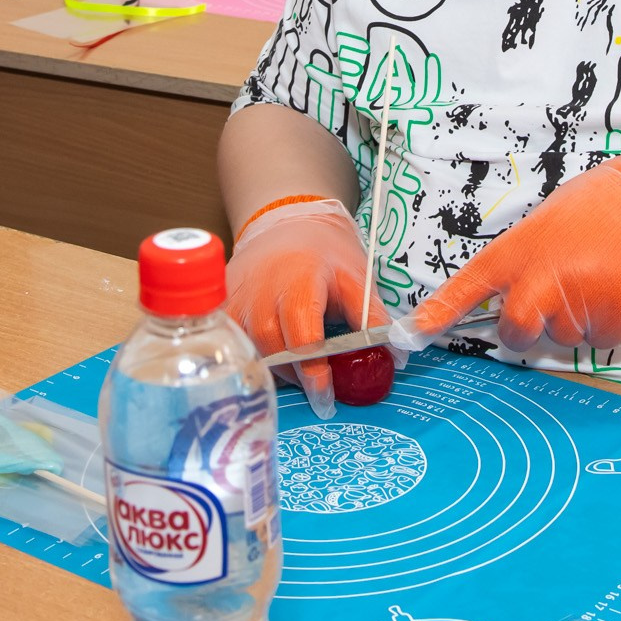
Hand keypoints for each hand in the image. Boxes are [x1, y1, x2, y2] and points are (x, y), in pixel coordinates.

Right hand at [226, 197, 391, 418]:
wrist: (288, 223)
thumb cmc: (327, 254)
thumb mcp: (357, 279)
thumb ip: (372, 318)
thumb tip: (396, 356)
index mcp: (300, 282)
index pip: (303, 337)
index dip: (314, 372)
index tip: (326, 397)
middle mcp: (262, 292)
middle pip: (273, 349)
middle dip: (297, 376)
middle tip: (319, 390)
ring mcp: (238, 299)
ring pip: (250, 351)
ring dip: (276, 370)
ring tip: (301, 373)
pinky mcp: (224, 306)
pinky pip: (233, 344)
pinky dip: (254, 359)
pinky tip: (275, 361)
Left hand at [388, 138, 620, 354]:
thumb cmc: (603, 206)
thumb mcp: (549, 221)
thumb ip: (523, 260)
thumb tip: (509, 296)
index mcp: (520, 250)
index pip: (468, 287)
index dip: (438, 314)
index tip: (412, 335)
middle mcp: (541, 281)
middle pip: (514, 332)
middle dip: (527, 326)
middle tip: (556, 293)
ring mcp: (576, 306)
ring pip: (560, 337)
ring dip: (573, 319)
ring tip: (600, 275)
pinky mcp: (611, 325)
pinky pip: (595, 342)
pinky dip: (604, 325)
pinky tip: (618, 290)